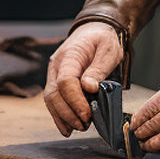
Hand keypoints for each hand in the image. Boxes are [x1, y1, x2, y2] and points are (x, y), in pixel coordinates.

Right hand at [44, 22, 123, 136]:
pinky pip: (53, 101)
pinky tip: (68, 128)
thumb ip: (99, 69)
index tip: (88, 114)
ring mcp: (54, 74)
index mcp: (70, 55)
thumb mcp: (108, 50)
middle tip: (84, 125)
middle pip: (54, 94)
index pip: (65, 82)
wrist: (94, 30)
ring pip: (50, 100)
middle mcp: (56, 66)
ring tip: (78, 128)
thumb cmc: (103, 39)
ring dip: (63, 117)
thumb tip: (89, 88)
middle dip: (68, 113)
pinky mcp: (56, 82)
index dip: (75, 101)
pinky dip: (59, 116)